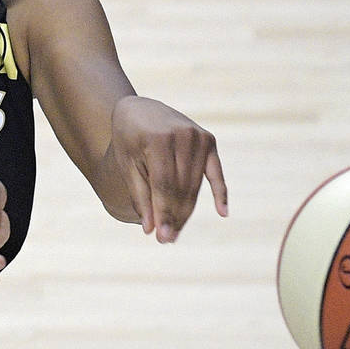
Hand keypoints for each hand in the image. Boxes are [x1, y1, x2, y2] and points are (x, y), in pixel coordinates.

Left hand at [106, 96, 227, 242]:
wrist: (141, 108)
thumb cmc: (128, 138)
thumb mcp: (126, 164)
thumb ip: (139, 194)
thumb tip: (150, 229)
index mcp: (158, 139)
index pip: (164, 186)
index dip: (163, 213)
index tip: (160, 237)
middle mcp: (182, 136)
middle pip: (181, 188)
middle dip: (175, 216)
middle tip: (167, 240)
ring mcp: (198, 137)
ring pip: (195, 185)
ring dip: (187, 211)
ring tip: (176, 232)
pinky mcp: (208, 140)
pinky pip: (216, 172)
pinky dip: (220, 192)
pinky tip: (223, 212)